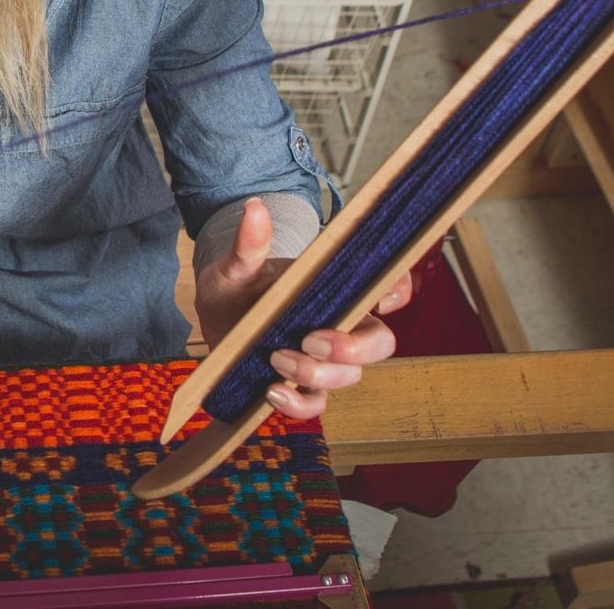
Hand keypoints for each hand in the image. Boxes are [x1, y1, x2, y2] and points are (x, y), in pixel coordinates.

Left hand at [193, 197, 410, 418]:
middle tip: (312, 340)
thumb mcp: (238, 263)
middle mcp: (338, 323)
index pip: (387, 287)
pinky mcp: (299, 383)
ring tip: (276, 358)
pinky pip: (315, 404)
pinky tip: (273, 392)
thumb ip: (248, 243)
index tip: (383, 300)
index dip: (398, 292)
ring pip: (349, 376)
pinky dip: (299, 405)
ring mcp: (322, 357)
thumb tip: (253, 208)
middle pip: (378, 342)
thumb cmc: (237, 283)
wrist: (216, 315)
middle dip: (354, 348)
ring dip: (317, 374)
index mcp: (335, 287)